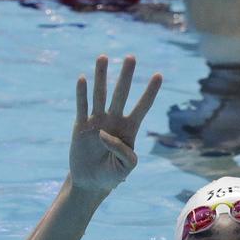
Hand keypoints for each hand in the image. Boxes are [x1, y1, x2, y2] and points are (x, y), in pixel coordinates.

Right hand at [69, 55, 161, 193]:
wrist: (91, 182)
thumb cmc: (112, 175)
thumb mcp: (126, 168)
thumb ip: (123, 152)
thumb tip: (105, 134)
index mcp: (129, 129)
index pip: (142, 107)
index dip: (150, 92)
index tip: (159, 75)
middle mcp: (114, 120)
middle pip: (121, 94)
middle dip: (126, 76)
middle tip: (131, 57)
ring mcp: (97, 121)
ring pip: (100, 94)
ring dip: (102, 76)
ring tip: (103, 57)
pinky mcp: (80, 126)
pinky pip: (82, 107)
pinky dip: (82, 93)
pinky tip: (83, 78)